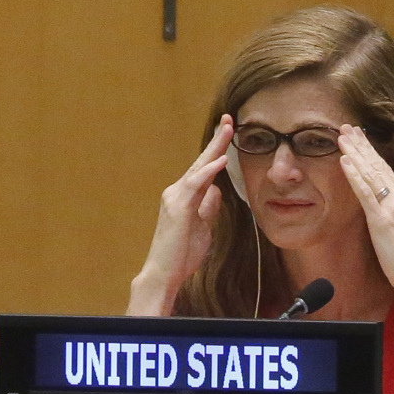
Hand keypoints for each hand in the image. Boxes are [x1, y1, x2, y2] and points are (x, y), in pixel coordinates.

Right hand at [130, 115, 233, 314]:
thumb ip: (207, 207)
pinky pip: (194, 185)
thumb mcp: (202, 227)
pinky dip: (207, 171)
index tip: (228, 132)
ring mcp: (175, 199)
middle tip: (229, 119)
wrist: (164, 273)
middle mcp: (176, 192)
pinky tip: (220, 161)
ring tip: (227, 131)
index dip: (215, 150)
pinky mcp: (178, 209)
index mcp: (183, 196)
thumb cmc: (181, 253)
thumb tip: (216, 190)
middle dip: (215, 141)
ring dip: (213, 149)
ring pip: (197, 169)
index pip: (202, 169)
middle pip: (199, 162)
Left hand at [337, 125, 393, 295]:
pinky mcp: (382, 219)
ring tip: (342, 136)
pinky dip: (354, 175)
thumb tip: (376, 203)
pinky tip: (344, 161)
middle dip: (361, 145)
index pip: (385, 170)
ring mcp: (392, 207)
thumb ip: (389, 211)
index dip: (370, 152)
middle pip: (377, 166)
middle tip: (346, 127)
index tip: (359, 137)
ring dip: (354, 153)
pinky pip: (365, 193)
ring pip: (370, 174)